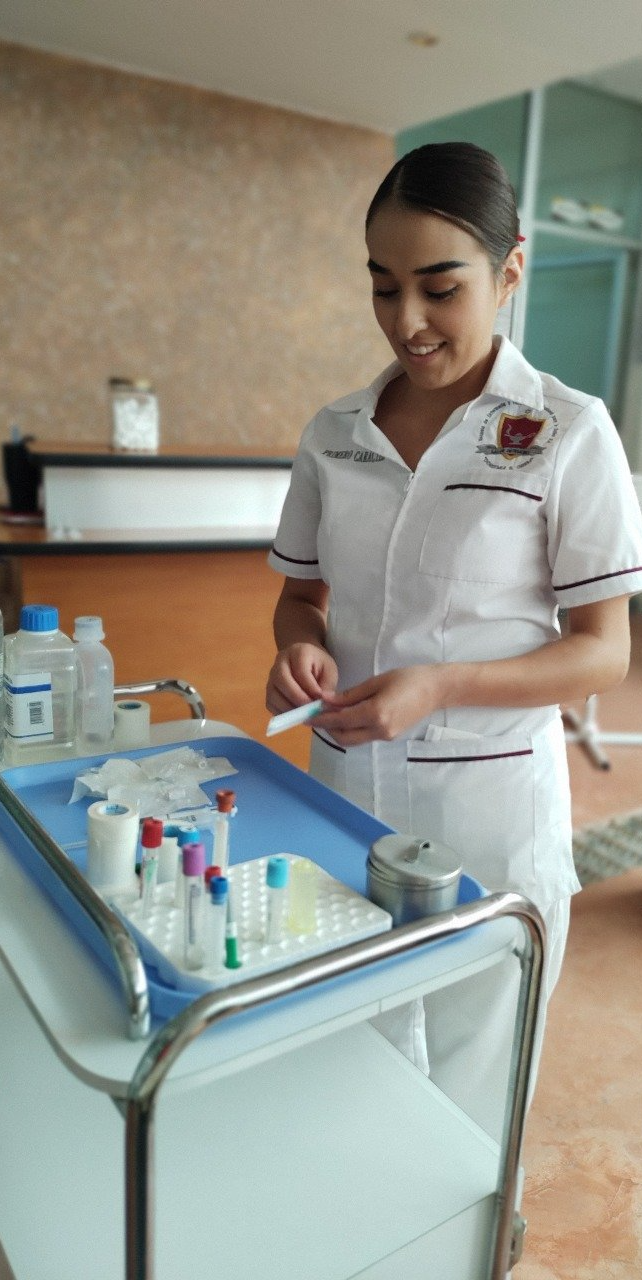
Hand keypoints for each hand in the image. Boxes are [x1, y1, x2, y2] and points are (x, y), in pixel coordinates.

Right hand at [266, 643, 338, 713]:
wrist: (306, 661)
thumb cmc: (319, 665)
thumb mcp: (329, 670)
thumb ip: (327, 686)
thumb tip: (321, 703)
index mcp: (298, 652)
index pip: (300, 670)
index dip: (310, 687)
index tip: (320, 699)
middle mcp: (280, 662)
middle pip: (281, 679)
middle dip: (296, 697)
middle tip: (310, 710)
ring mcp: (271, 676)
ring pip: (273, 694)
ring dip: (289, 708)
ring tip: (304, 715)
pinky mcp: (269, 690)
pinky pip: (271, 704)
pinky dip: (282, 713)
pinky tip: (296, 716)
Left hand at [315, 665, 444, 746]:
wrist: (436, 690)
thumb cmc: (408, 678)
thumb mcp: (376, 681)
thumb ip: (350, 695)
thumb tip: (327, 701)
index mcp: (375, 714)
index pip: (340, 720)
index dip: (321, 719)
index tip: (306, 715)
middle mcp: (379, 730)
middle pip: (343, 737)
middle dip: (327, 728)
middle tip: (317, 715)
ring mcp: (385, 736)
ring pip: (352, 739)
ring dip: (339, 730)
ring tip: (331, 713)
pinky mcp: (389, 736)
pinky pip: (364, 736)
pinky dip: (352, 728)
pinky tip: (349, 715)